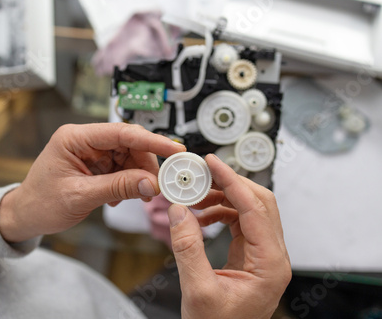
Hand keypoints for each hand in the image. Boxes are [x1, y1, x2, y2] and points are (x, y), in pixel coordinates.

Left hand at [0, 123, 184, 242]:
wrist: (26, 215)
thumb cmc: (41, 203)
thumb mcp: (81, 196)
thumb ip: (118, 187)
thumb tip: (151, 183)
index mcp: (74, 138)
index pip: (120, 132)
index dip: (151, 141)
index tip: (175, 149)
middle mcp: (84, 140)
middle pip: (128, 143)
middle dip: (146, 164)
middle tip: (160, 184)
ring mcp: (91, 152)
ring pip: (128, 157)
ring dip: (139, 176)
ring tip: (140, 196)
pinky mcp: (95, 164)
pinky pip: (122, 168)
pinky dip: (129, 182)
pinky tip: (120, 198)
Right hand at [168, 154, 290, 318]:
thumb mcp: (197, 290)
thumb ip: (187, 248)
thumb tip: (179, 210)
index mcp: (270, 264)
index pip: (254, 209)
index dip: (232, 181)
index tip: (212, 163)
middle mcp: (273, 256)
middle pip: (259, 203)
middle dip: (229, 184)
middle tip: (202, 173)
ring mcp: (264, 256)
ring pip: (249, 210)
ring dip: (223, 197)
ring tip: (196, 197)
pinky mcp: (251, 256)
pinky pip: (240, 223)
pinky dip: (220, 212)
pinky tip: (201, 216)